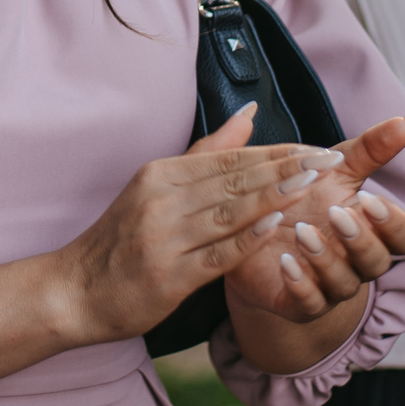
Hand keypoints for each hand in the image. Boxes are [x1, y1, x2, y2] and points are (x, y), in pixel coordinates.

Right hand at [48, 106, 325, 345]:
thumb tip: (249, 114)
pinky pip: (217, 254)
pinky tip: (277, 226)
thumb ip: (205, 154)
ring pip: (230, 211)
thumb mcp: (154, 188)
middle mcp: (161, 200)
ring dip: (274, 195)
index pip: (229, 157)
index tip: (318, 146)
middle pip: (234, 179)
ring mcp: (165, 238)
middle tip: (330, 159)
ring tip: (313, 183)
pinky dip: (248, 239)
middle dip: (287, 167)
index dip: (277, 151)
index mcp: (160, 175)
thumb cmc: (120, 241)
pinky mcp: (169, 276)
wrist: (74, 291)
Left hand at [222, 116, 404, 323]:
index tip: (368, 199)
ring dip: (326, 259)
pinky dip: (300, 285)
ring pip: (344, 284)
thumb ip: (371, 149)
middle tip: (336, 214)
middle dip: (361, 240)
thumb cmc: (302, 197)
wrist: (253, 229)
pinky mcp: (298, 303)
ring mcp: (329, 286)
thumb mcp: (333, 168)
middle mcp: (356, 262)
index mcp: (371, 230)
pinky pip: (308, 304)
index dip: (394, 223)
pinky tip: (285, 261)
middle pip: (379, 262)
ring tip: (301, 231)